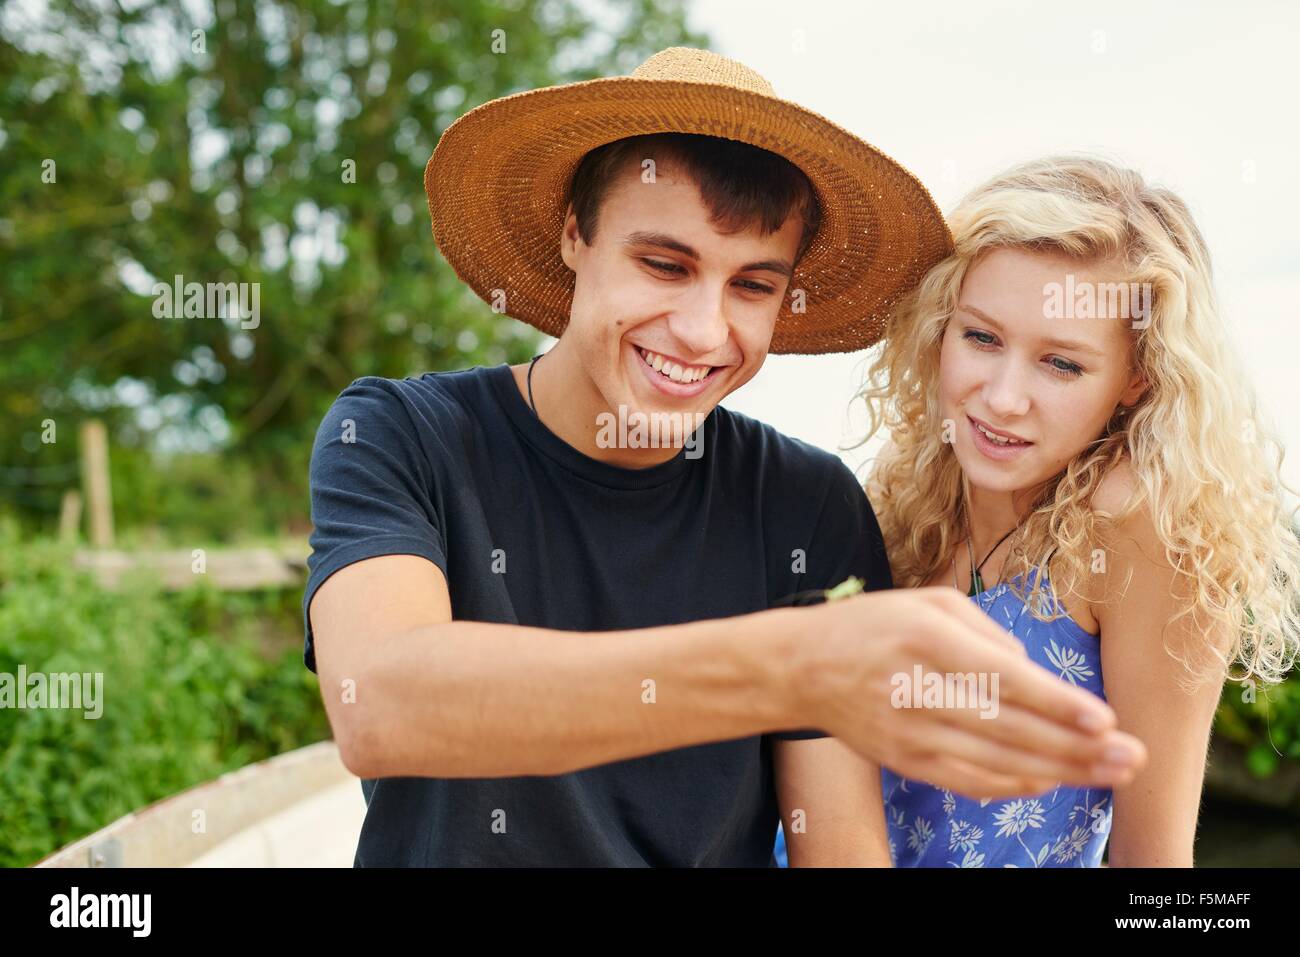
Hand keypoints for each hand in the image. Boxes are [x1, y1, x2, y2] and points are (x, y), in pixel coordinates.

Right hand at [791, 587, 1146, 798]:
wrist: (801, 668)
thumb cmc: (872, 626)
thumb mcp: (926, 600)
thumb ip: (986, 630)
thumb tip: (1034, 673)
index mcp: (925, 639)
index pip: (1000, 678)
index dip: (1054, 702)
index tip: (1103, 718)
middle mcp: (917, 689)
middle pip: (1009, 727)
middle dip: (1078, 746)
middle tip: (1133, 756)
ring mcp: (910, 732)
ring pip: (997, 760)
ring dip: (1062, 770)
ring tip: (1113, 772)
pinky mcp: (905, 760)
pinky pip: (969, 780)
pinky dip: (1014, 784)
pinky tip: (1053, 780)